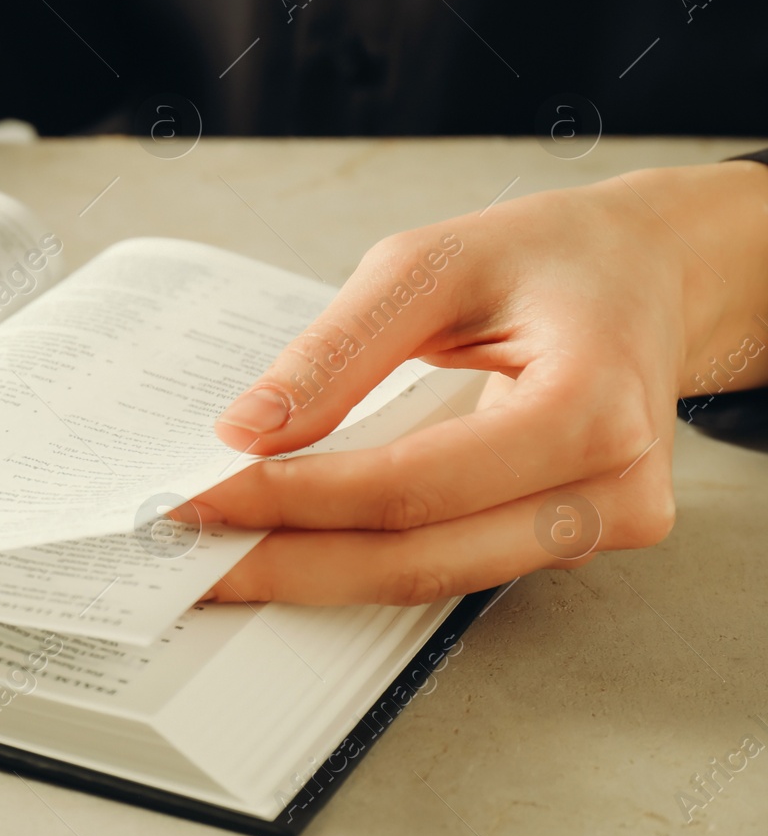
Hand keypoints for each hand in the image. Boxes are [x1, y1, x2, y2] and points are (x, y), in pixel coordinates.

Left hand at [193, 162, 767, 604]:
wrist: (647, 272)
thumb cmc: (549, 255)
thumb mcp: (429, 264)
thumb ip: (338, 351)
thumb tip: (248, 429)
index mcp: (590, 407)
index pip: (411, 487)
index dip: (295, 499)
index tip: (202, 493)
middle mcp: (613, 490)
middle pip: (420, 559)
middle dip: (289, 560)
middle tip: (188, 552)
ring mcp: (603, 526)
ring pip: (433, 580)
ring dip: (318, 573)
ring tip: (222, 558)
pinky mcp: (573, 538)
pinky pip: (453, 564)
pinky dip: (365, 558)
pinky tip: (296, 545)